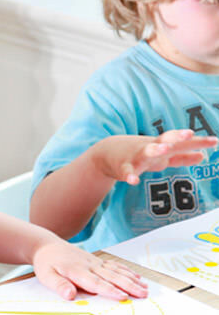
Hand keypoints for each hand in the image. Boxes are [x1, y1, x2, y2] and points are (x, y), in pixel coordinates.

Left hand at [32, 240, 147, 300]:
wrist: (47, 246)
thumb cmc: (46, 263)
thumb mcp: (46, 276)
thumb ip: (59, 285)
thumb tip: (70, 296)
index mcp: (77, 271)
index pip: (96, 283)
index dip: (110, 290)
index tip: (123, 297)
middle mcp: (89, 265)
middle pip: (112, 277)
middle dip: (129, 286)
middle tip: (143, 294)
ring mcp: (94, 262)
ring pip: (116, 271)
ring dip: (132, 279)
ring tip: (145, 288)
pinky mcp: (96, 260)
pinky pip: (114, 265)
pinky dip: (126, 271)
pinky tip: (137, 276)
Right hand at [92, 129, 217, 184]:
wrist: (106, 153)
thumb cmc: (138, 153)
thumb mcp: (161, 155)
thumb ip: (181, 156)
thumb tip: (202, 156)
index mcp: (162, 146)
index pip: (182, 142)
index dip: (197, 142)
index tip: (214, 141)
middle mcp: (151, 148)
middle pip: (165, 140)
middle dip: (176, 137)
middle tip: (189, 134)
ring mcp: (136, 157)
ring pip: (147, 152)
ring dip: (155, 150)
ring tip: (164, 150)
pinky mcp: (123, 167)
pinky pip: (126, 172)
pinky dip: (129, 176)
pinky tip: (133, 181)